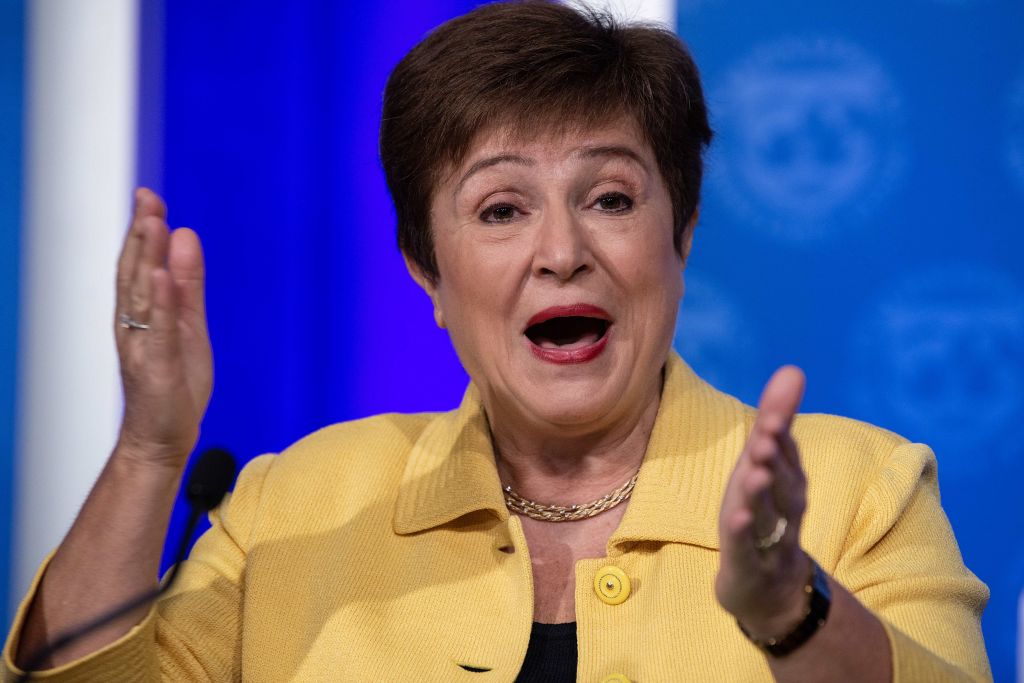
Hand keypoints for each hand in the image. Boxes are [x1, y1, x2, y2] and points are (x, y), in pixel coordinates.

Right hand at [114, 188, 211, 468]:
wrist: (162, 438)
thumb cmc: (173, 383)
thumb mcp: (187, 324)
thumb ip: (187, 284)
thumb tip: (185, 238)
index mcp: (142, 315)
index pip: (139, 266)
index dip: (142, 232)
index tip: (148, 198)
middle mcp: (135, 326)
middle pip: (134, 274)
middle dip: (140, 236)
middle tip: (147, 200)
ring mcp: (144, 347)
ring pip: (143, 297)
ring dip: (147, 260)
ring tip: (153, 225)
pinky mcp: (157, 368)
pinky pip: (158, 332)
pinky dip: (160, 305)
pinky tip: (161, 279)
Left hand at [715, 365, 810, 639]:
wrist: (766, 588)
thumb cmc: (760, 513)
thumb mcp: (763, 465)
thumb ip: (776, 420)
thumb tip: (793, 369)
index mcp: (786, 480)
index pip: (785, 451)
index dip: (780, 432)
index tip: (775, 412)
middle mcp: (783, 507)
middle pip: (783, 481)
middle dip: (776, 457)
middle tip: (768, 434)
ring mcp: (769, 538)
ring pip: (768, 513)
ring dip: (762, 492)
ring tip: (755, 470)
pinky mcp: (750, 565)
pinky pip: (746, 547)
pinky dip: (742, 533)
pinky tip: (735, 517)